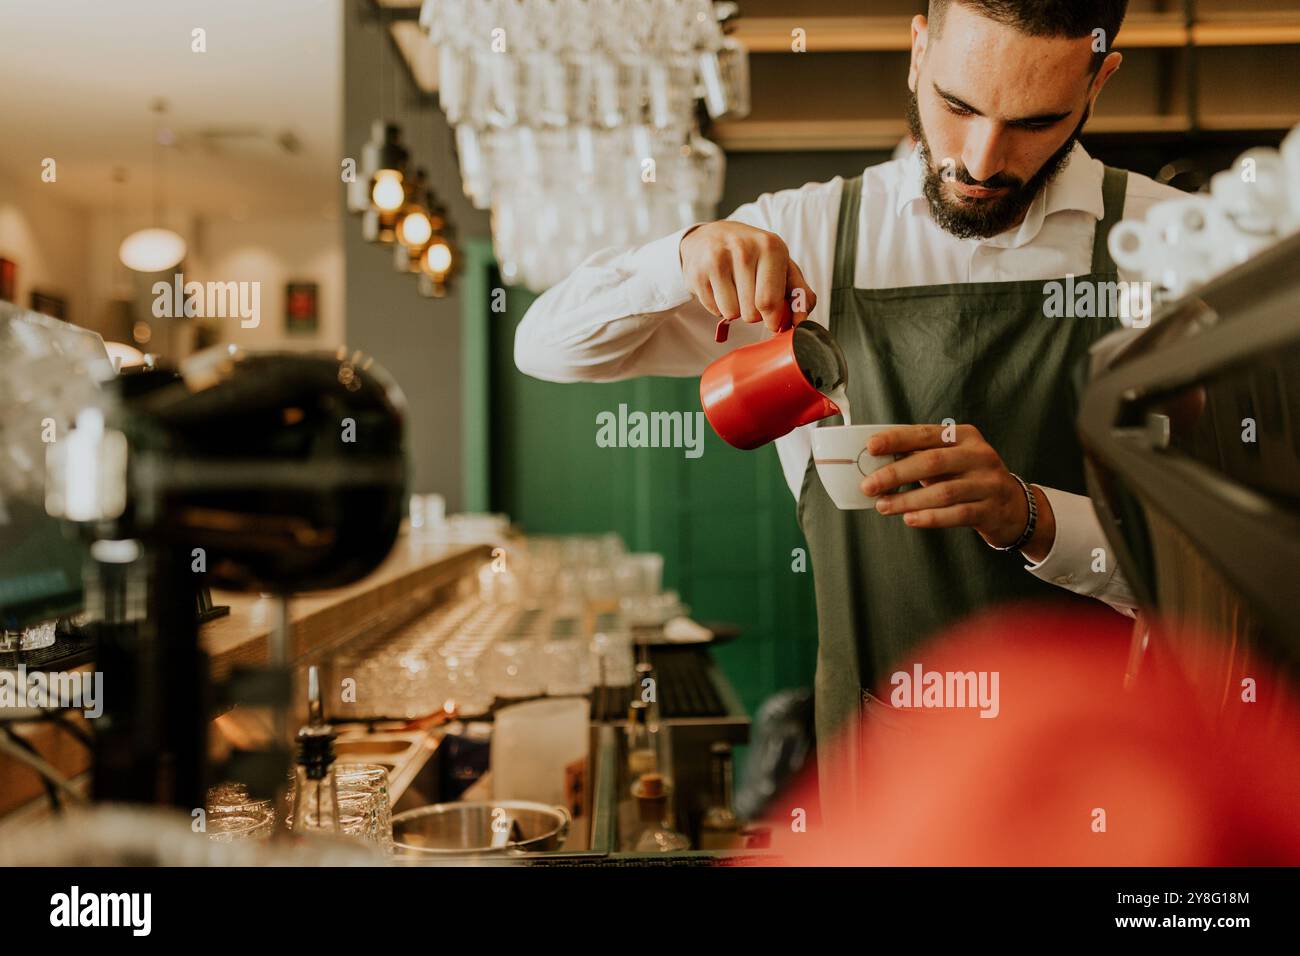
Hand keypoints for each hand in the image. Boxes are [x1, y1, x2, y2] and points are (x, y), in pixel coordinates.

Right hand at [679, 221, 816, 333]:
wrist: (710, 237)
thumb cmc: (754, 256)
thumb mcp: (782, 267)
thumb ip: (800, 294)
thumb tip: (801, 321)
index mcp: (770, 246)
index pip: (769, 301)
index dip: (773, 319)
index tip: (773, 319)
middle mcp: (743, 249)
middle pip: (751, 313)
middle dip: (754, 313)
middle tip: (751, 295)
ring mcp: (717, 259)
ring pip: (732, 314)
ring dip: (736, 310)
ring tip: (735, 289)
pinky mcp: (697, 272)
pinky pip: (714, 310)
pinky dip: (719, 306)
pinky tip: (720, 287)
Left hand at [860, 424, 1055, 556]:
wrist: (1013, 507)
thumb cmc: (969, 479)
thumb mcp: (950, 460)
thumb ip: (920, 457)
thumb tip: (876, 463)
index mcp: (964, 436)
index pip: (925, 434)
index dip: (897, 439)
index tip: (871, 447)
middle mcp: (979, 455)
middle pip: (932, 462)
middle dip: (895, 474)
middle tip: (869, 485)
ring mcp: (988, 482)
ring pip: (943, 491)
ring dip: (908, 500)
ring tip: (883, 506)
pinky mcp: (991, 509)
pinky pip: (956, 514)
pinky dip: (930, 517)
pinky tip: (910, 519)